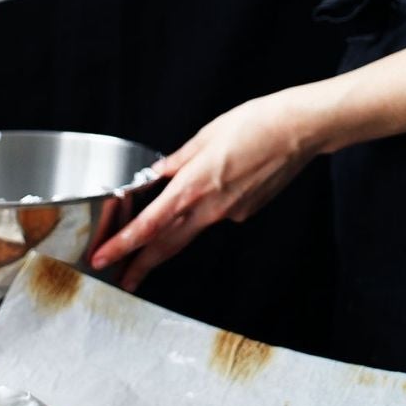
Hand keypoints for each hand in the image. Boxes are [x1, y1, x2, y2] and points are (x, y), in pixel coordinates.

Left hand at [89, 90, 320, 290]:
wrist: (301, 130)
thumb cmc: (255, 124)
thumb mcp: (204, 137)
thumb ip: (176, 162)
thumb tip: (156, 174)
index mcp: (193, 186)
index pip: (149, 225)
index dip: (123, 245)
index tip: (104, 258)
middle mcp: (211, 207)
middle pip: (166, 245)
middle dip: (140, 266)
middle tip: (121, 280)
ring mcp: (231, 213)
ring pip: (188, 234)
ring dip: (164, 247)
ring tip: (144, 258)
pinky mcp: (246, 212)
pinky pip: (215, 215)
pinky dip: (202, 211)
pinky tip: (209, 193)